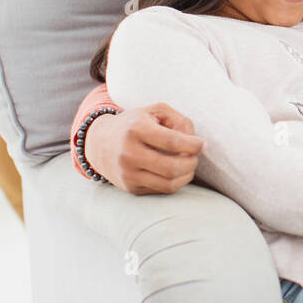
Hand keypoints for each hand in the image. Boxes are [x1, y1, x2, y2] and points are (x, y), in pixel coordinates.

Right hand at [84, 104, 205, 194]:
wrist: (100, 143)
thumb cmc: (135, 124)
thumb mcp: (156, 111)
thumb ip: (180, 121)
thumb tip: (199, 145)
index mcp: (136, 129)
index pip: (172, 142)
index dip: (193, 145)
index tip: (202, 144)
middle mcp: (129, 153)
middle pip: (172, 167)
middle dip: (192, 162)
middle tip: (195, 157)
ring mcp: (128, 173)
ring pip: (169, 183)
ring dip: (187, 176)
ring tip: (188, 165)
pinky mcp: (130, 188)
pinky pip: (161, 190)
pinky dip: (176, 183)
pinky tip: (176, 172)